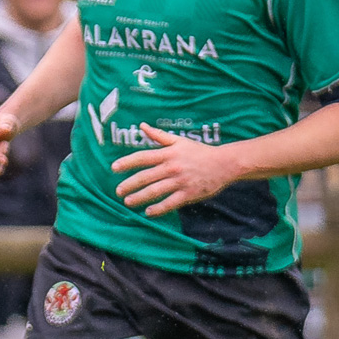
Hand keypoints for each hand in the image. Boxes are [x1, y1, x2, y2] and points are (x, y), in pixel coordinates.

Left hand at [111, 122, 235, 215]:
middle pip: (145, 177)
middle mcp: (171, 167)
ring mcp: (180, 181)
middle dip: (129, 184)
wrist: (224, 164)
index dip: (127, 162)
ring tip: (127, 201)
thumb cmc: (199, 152)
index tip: (114, 168)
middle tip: (117, 191)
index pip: (142, 157)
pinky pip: (170, 203)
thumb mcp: (179, 141)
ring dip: (139, 197)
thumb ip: (159, 136)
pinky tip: (148, 212)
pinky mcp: (188, 194)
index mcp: (168, 154)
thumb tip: (142, 126)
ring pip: (155, 191)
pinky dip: (158, 209)